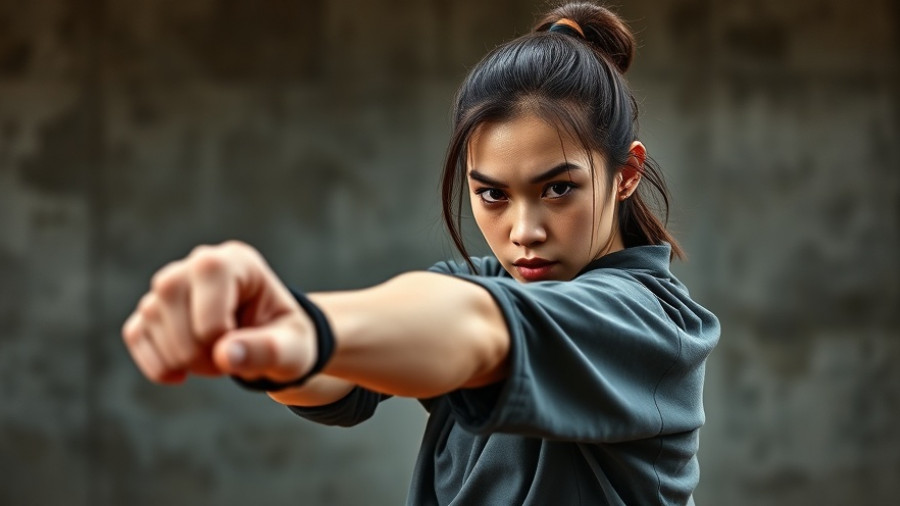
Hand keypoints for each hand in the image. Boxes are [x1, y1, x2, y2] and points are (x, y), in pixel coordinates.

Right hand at [121, 241, 316, 384]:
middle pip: (169, 298)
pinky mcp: (154, 309)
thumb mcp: (292, 349)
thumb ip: (266, 350)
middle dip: (196, 348)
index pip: (209, 284)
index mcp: (238, 261)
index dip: (220, 329)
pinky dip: (155, 364)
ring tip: (213, 360)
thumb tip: (224, 355)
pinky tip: (181, 375)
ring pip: (149, 319)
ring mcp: (173, 284)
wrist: (273, 345)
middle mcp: (199, 262)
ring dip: (179, 358)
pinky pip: (136, 334)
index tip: (243, 345)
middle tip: (228, 360)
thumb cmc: (286, 340)